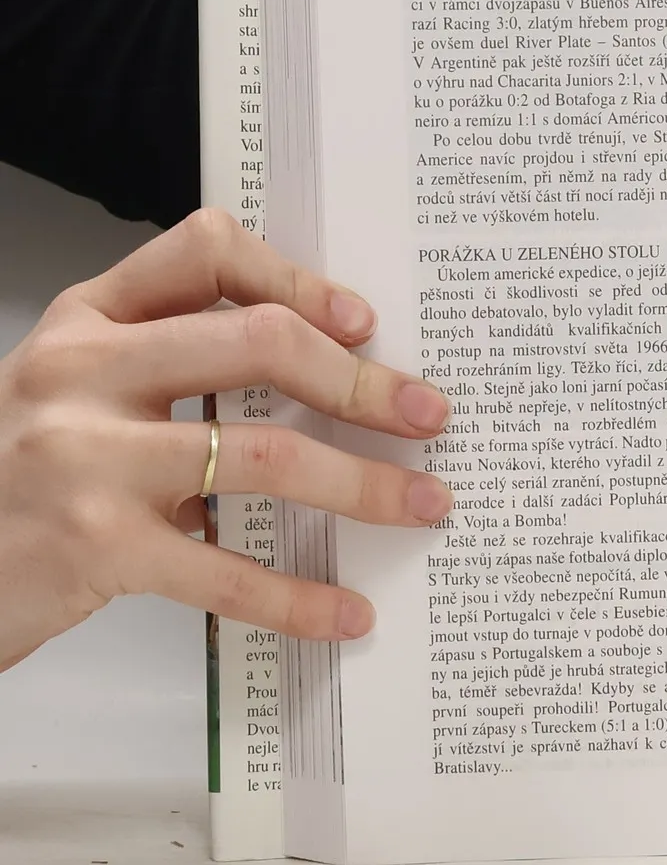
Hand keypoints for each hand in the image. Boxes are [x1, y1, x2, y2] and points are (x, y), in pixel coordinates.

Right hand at [0, 209, 452, 673]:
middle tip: (428, 415)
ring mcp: (86, 459)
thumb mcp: (76, 390)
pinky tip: (347, 612)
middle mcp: (83, 373)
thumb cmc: (17, 478)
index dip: (298, 279)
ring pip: (265, 454)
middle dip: (363, 383)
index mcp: (89, 321)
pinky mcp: (95, 547)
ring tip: (424, 503)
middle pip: (259, 343)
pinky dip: (300, 598)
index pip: (206, 252)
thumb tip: (328, 370)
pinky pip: (227, 571)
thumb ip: (168, 363)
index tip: (362, 322)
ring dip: (364, 484)